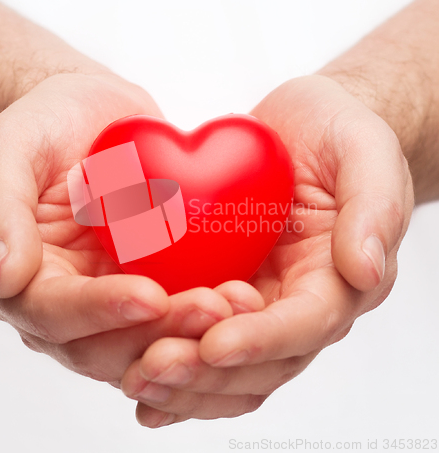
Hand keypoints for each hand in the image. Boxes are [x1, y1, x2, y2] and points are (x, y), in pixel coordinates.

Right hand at [0, 72, 246, 384]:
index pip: (53, 314)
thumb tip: (4, 278)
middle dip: (159, 332)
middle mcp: (65, 300)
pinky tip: (241, 294)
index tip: (149, 297)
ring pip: (146, 338)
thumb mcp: (5, 149)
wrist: (89, 115)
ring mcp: (109, 294)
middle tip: (212, 309)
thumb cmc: (42, 125)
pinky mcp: (148, 280)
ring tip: (234, 306)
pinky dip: (205, 310)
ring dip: (190, 330)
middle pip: (105, 343)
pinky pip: (175, 307)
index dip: (99, 311)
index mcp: (20, 279)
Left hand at [120, 75, 413, 425]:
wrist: (299, 127)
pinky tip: (131, 367)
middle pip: (258, 361)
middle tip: (155, 366)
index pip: (305, 324)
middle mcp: (295, 301)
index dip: (261, 339)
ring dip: (182, 378)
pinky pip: (195, 330)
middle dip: (207, 371)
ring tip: (135, 376)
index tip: (214, 344)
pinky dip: (168, 355)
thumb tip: (366, 269)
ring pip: (224, 361)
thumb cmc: (336, 133)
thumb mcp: (365, 151)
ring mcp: (255, 297)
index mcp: (336, 278)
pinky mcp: (219, 282)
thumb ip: (374, 207)